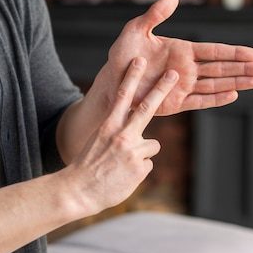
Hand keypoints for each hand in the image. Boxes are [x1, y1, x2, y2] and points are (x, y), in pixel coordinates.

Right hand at [64, 57, 178, 213]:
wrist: (78, 191)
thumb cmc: (86, 167)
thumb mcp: (98, 142)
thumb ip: (116, 133)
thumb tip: (137, 133)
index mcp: (108, 127)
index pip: (121, 97)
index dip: (132, 77)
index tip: (139, 61)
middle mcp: (121, 136)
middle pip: (147, 108)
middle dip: (161, 89)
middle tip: (173, 74)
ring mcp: (132, 152)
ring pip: (153, 145)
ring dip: (143, 154)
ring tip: (124, 165)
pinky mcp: (140, 168)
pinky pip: (148, 165)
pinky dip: (139, 171)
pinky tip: (124, 176)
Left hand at [90, 0, 252, 114]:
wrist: (112, 81)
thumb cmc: (123, 55)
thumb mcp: (135, 30)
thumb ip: (155, 15)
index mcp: (181, 50)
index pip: (213, 50)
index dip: (233, 52)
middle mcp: (186, 69)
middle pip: (220, 68)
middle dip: (243, 67)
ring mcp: (182, 86)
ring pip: (215, 84)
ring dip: (236, 82)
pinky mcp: (175, 103)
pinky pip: (199, 101)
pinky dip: (215, 99)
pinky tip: (234, 95)